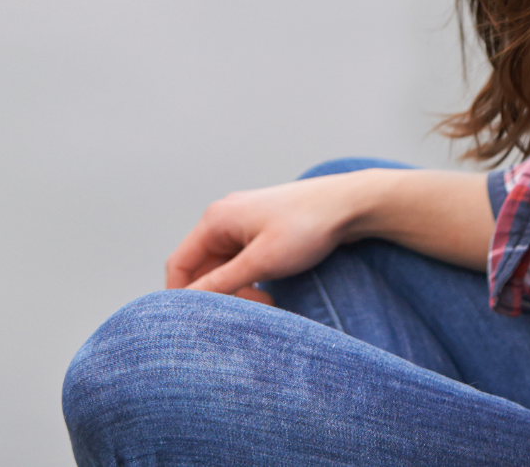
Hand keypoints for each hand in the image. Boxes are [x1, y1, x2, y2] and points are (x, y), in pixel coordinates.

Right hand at [163, 173, 379, 301]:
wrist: (350, 205)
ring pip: (224, 268)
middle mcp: (224, 218)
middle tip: (249, 312)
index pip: (179, 263)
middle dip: (220, 295)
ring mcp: (243, 222)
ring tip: (267, 302)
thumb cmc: (307, 227)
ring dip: (239, 290)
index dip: (182, 296)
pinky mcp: (261, 230)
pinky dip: (250, 280)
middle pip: (203, 268)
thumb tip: (188, 302)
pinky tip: (270, 292)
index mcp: (216, 220)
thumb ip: (222, 283)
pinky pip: (242, 261)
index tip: (194, 324)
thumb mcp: (261, 262)